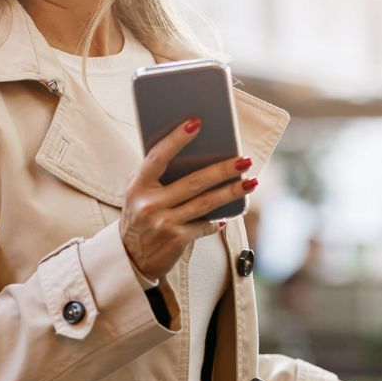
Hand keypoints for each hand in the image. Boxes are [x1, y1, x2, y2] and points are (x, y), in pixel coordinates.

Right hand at [121, 117, 257, 281]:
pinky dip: (218, 220)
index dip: (176, 139)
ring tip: (251, 182)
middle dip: (222, 170)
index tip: (196, 123)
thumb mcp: (138, 192)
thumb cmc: (139, 215)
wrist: (130, 257)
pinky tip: (229, 214)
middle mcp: (149, 204)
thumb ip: (155, 174)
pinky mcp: (176, 240)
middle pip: (193, 182)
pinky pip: (205, 225)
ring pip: (205, 203)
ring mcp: (163, 223)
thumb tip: (195, 152)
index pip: (158, 157)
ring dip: (231, 192)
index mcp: (138, 185)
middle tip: (244, 160)